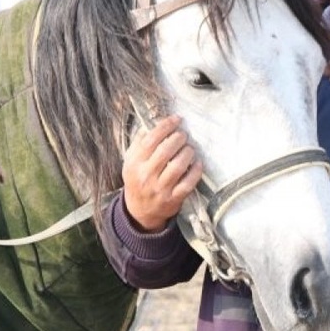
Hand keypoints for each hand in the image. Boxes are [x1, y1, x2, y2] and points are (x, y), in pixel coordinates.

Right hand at [122, 115, 202, 232]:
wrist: (140, 211)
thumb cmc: (138, 180)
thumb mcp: (131, 162)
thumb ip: (139, 143)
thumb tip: (153, 123)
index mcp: (134, 164)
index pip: (150, 140)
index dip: (165, 126)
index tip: (176, 119)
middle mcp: (146, 176)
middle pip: (165, 152)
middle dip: (178, 138)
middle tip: (184, 135)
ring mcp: (160, 189)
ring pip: (178, 166)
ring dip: (187, 152)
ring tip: (189, 148)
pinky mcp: (173, 199)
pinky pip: (188, 183)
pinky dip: (196, 171)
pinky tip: (198, 163)